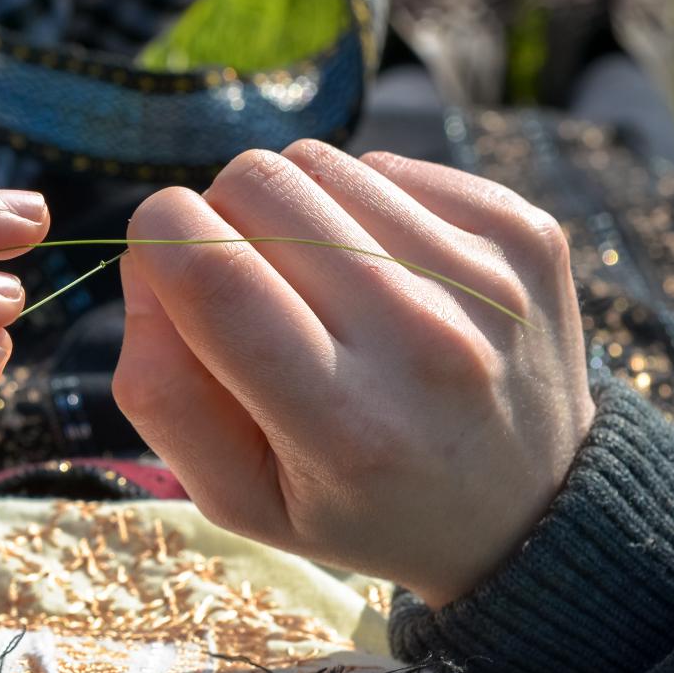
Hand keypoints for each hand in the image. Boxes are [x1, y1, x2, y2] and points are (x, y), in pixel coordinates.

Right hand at [113, 142, 593, 607]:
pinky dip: (359, 207)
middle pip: (257, 184)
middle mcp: (424, 341)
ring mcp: (486, 277)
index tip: (161, 265)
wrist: (527, 511)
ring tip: (317, 285)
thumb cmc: (356, 503)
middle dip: (216, 216)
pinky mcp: (525, 230)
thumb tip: (146, 264)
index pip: (211, 270)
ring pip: (317, 160)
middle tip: (243, 282)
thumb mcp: (235, 498)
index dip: (156, 239)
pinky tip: (381, 274)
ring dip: (289, 210)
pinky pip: (386, 163)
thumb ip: (159, 392)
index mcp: (343, 426)